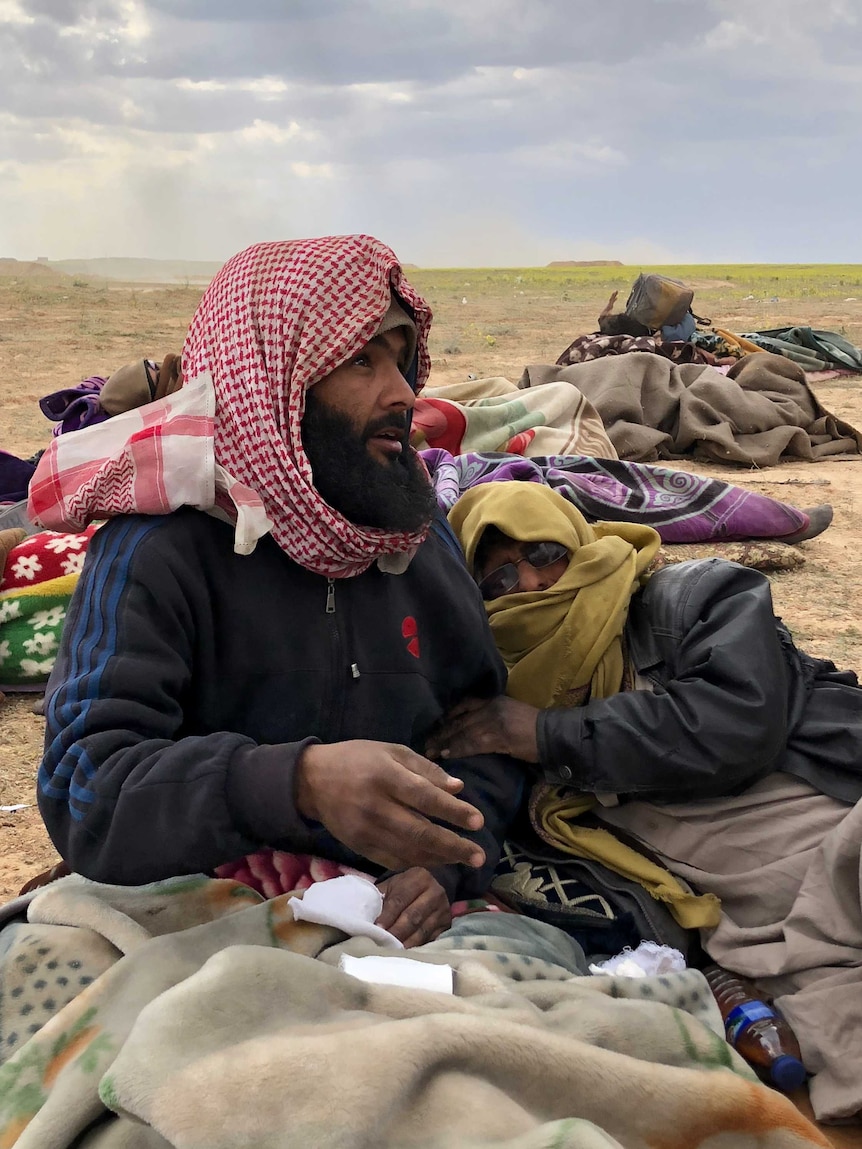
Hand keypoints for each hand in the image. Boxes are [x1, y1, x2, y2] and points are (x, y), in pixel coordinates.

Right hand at [295, 740, 485, 872]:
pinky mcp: (358, 847)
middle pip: (419, 832)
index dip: (453, 811)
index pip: (425, 798)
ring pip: (408, 852)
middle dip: (454, 847)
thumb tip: (458, 788)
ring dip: (440, 858)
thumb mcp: (391, 751)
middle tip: (480, 856)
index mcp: (385, 776)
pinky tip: (435, 859)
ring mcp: (365, 830)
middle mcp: (375, 806)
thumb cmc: (358, 759)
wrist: (312, 780)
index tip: (478, 821)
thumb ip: (425, 769)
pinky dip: (416, 862)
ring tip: (464, 858)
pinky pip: (392, 861)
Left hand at [376, 867, 450, 946]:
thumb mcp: (394, 884)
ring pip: (422, 931)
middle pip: (413, 916)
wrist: (436, 884)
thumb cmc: (408, 886)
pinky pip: (430, 939)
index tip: (377, 928)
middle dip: (396, 932)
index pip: (401, 899)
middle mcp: (435, 893)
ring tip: (391, 951)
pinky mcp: (446, 925)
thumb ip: (381, 896)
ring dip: (405, 943)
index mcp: (419, 878)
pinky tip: (405, 954)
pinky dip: (416, 948)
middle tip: (382, 943)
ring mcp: (443, 910)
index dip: (388, 915)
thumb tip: (365, 916)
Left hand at [426, 696, 540, 762]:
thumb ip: (491, 715)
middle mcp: (491, 707)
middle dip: (441, 731)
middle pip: (459, 719)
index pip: (464, 704)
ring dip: (444, 742)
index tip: (434, 724)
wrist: (552, 734)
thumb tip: (471, 725)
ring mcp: (494, 721)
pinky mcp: (498, 737)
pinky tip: (447, 754)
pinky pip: (472, 744)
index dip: (447, 715)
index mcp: (493, 699)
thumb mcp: (509, 712)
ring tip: (430, 751)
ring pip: (462, 732)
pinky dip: (458, 749)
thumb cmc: (533, 726)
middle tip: (425, 742)